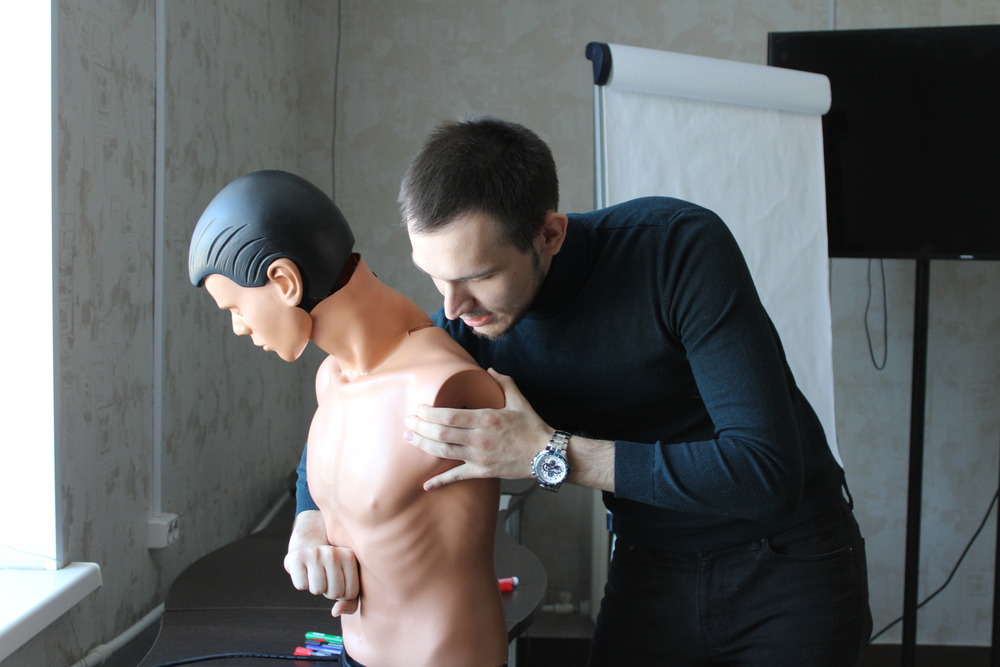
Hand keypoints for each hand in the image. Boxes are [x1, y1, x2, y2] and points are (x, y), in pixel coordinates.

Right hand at [285, 510, 359, 615]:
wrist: (309, 544)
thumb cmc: (332, 568)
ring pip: (317, 590)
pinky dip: (302, 583)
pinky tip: (305, 570)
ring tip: (316, 573)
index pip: (351, 593)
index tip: (339, 580)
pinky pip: (301, 586)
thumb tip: (335, 612)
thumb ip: (350, 602)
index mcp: (350, 556)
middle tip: (326, 577)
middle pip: (335, 593)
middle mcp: (333, 553)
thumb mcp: (347, 580)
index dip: (343, 594)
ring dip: (316, 587)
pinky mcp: (297, 557)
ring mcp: (314, 554)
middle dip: (329, 591)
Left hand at [403, 369, 550, 489]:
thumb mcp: (519, 400)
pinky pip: (457, 476)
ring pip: (444, 452)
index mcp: (486, 418)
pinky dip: (440, 481)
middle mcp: (479, 438)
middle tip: (408, 421)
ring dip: (423, 445)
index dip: (430, 413)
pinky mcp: (482, 472)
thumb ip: (504, 382)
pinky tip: (425, 484)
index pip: (450, 416)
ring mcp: (479, 457)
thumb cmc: (532, 426)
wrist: (546, 454)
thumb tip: (489, 370)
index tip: (418, 409)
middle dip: (421, 427)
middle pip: (442, 433)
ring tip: (409, 438)